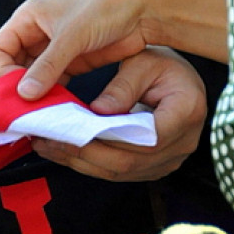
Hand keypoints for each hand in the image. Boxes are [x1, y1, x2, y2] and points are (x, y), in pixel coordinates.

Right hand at [0, 0, 227, 99]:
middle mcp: (37, 33)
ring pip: (32, 78)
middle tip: (24, 110)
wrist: (141, 10)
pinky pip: (53, 84)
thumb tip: (24, 94)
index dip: (1, 72)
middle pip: (11, 66)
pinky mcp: (72, 63)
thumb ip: (48, 65)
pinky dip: (52, 97)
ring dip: (35, 96)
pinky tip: (57, 110)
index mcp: (28, 17)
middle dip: (16, 88)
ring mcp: (54, 49)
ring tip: (40, 115)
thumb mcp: (72, 35)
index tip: (15, 92)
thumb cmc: (104, 8)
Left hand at [31, 48, 206, 181]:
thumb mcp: (143, 61)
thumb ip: (122, 86)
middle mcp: (183, 143)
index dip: (109, 139)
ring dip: (80, 161)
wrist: (180, 79)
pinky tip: (64, 150)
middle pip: (128, 161)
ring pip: (120, 172)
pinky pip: (119, 172)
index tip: (74, 130)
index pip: (146, 138)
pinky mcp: (154, 166)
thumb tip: (97, 112)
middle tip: (49, 139)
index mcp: (186, 111)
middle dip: (85, 153)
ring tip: (48, 145)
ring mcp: (169, 160)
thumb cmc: (163, 64)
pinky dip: (89, 163)